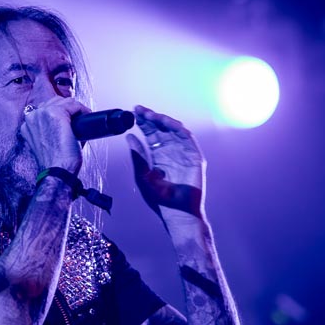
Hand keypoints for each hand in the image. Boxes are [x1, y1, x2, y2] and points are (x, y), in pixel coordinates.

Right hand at [20, 97, 89, 173]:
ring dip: (76, 108)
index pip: (45, 109)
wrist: (56, 171)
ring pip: (64, 101)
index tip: (71, 118)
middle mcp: (32, 117)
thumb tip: (71, 125)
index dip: (60, 112)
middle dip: (68, 108)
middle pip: (54, 101)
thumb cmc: (54, 163)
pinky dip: (83, 110)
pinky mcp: (56, 113)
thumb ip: (51, 132)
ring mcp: (43, 113)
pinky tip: (87, 116)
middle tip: (80, 118)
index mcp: (27, 125)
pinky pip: (74, 105)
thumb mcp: (46, 145)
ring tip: (84, 118)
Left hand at [127, 105, 205, 220]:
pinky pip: (189, 140)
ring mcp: (183, 154)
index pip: (151, 134)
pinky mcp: (195, 158)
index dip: (143, 122)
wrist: (176, 214)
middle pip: (162, 129)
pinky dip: (180, 130)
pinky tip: (169, 123)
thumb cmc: (160, 200)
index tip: (133, 112)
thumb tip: (129, 136)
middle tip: (140, 110)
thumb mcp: (142, 175)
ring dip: (164, 121)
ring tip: (152, 116)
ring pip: (175, 131)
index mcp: (158, 156)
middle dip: (151, 118)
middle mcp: (171, 152)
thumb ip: (138, 156)